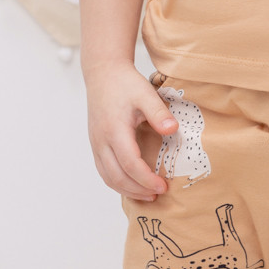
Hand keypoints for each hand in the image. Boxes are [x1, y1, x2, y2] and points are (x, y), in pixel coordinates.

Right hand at [84, 62, 177, 201]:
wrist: (103, 74)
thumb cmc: (125, 84)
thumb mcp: (145, 93)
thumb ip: (158, 112)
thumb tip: (172, 129)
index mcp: (114, 130)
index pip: (130, 164)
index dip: (147, 179)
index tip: (163, 186)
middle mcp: (101, 141)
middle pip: (117, 176)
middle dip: (138, 189)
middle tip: (158, 193)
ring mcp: (96, 144)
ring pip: (108, 177)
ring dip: (127, 190)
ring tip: (147, 194)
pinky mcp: (96, 144)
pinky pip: (104, 171)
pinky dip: (117, 182)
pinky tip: (132, 185)